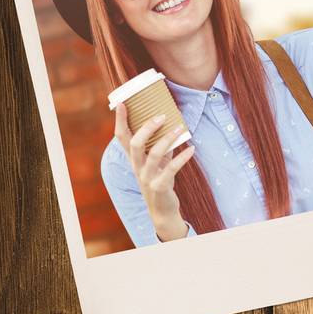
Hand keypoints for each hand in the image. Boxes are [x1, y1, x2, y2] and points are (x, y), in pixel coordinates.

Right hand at [113, 102, 196, 241]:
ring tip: (181, 128)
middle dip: (147, 128)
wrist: (162, 210)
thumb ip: (160, 146)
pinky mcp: (160, 186)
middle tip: (162, 116)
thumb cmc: (160, 180)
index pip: (121, 137)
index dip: (120, 120)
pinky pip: (171, 169)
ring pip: (154, 155)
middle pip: (134, 144)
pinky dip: (182, 158)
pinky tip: (192, 149)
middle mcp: (136, 167)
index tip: (122, 103)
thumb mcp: (158, 163)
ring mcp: (147, 177)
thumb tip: (171, 124)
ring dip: (168, 139)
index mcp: (133, 159)